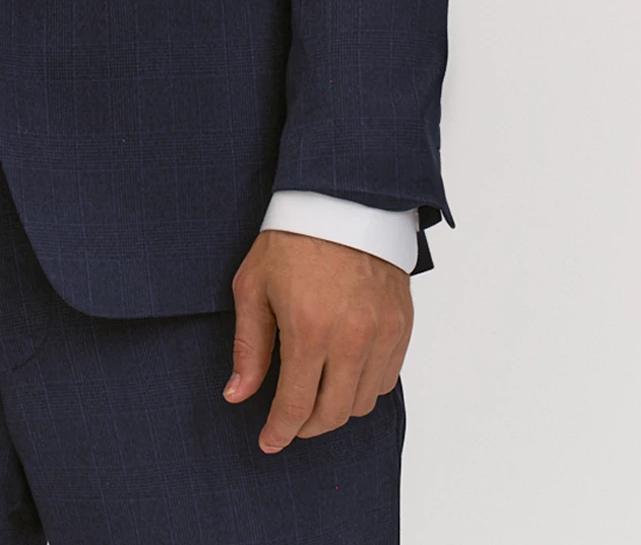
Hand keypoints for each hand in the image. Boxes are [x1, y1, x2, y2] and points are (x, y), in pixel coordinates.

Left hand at [224, 229, 412, 452]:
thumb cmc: (292, 238)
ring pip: (363, 403)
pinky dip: (365, 387)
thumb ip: (249, 346)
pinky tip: (344, 373)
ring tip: (316, 393)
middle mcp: (352, 339)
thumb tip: (238, 394)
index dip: (280, 431)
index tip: (269, 441)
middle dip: (306, 426)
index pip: (297, 406)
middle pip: (333, 414)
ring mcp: (382, 334)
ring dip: (336, 408)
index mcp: (310, 330)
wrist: (341, 199)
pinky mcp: (402, 325)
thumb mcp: (254, 286)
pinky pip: (387, 379)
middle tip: (290, 420)